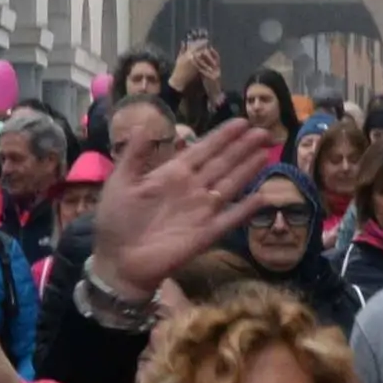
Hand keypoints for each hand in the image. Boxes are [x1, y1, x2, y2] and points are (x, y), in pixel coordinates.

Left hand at [92, 120, 269, 295]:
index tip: (242, 122)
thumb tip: (144, 122)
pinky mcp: (207, 233)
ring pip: (231, 184)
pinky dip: (247, 209)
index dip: (223, 136)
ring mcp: (202, 211)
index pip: (204, 149)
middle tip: (264, 131)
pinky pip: (231, 218)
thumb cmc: (117, 220)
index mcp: (173, 174)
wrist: (118, 261)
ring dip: (249, 169)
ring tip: (266, 152)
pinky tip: (263, 197)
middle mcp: (193, 188)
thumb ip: (135, 153)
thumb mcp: (120, 181)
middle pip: (223, 163)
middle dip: (243, 146)